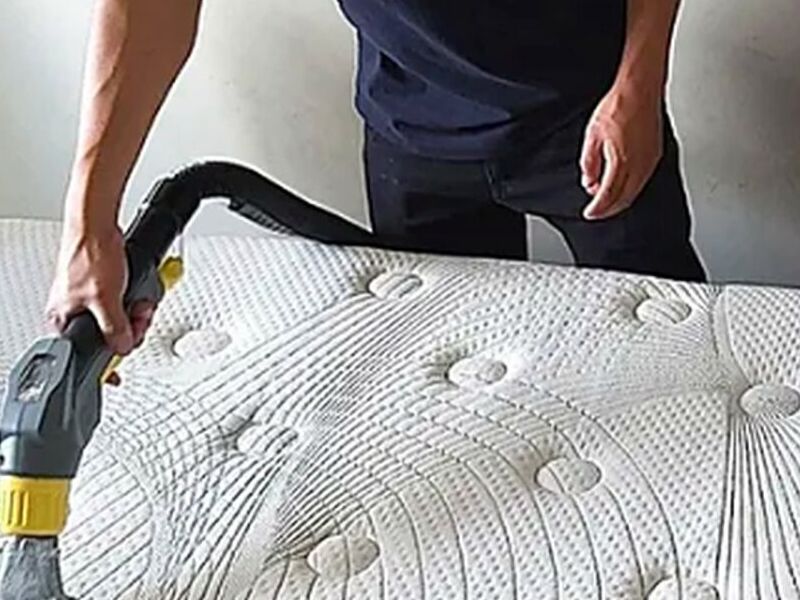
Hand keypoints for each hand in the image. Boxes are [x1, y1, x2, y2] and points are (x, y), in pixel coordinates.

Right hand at [45, 223, 154, 355]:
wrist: (97, 226)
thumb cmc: (90, 255)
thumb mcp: (105, 300)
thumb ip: (114, 329)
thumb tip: (122, 347)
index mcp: (62, 319)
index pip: (88, 350)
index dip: (112, 351)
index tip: (126, 350)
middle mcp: (74, 311)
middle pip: (109, 334)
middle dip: (131, 327)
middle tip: (140, 318)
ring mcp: (89, 299)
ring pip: (119, 319)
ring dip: (136, 313)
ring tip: (141, 304)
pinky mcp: (102, 288)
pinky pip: (123, 303)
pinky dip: (135, 300)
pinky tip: (140, 295)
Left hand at [580, 85, 663, 219]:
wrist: (639, 88)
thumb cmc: (618, 106)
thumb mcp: (592, 136)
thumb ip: (589, 163)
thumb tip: (588, 182)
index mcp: (621, 161)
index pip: (609, 195)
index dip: (598, 208)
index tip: (589, 213)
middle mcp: (639, 164)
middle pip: (624, 199)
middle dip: (609, 209)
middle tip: (596, 212)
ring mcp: (650, 160)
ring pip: (635, 192)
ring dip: (620, 200)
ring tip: (606, 201)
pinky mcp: (656, 154)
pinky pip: (643, 181)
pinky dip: (631, 190)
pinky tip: (623, 187)